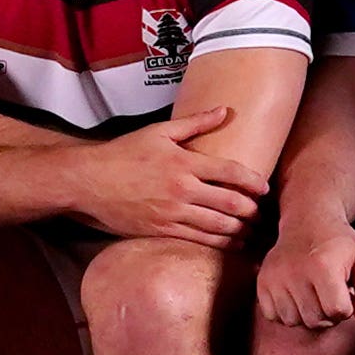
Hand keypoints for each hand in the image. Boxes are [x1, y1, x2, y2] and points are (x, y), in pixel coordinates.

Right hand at [75, 101, 267, 249]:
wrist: (89, 181)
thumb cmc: (123, 153)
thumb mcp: (159, 131)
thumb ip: (195, 122)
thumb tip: (224, 110)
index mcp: (183, 162)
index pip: (230, 172)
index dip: (253, 181)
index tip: (265, 188)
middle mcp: (181, 189)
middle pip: (230, 203)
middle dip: (252, 211)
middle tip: (262, 214)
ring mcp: (171, 213)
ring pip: (218, 227)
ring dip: (240, 231)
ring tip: (252, 233)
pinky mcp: (161, 231)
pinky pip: (198, 240)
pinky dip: (219, 244)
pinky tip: (231, 245)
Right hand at [258, 216, 354, 332]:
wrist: (307, 221)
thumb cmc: (339, 244)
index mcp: (323, 266)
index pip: (338, 311)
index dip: (346, 308)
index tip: (345, 292)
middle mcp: (295, 272)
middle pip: (315, 320)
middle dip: (328, 314)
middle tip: (330, 296)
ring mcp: (275, 277)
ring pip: (293, 321)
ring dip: (306, 315)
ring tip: (313, 296)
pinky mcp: (262, 281)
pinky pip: (272, 315)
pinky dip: (285, 313)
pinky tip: (296, 297)